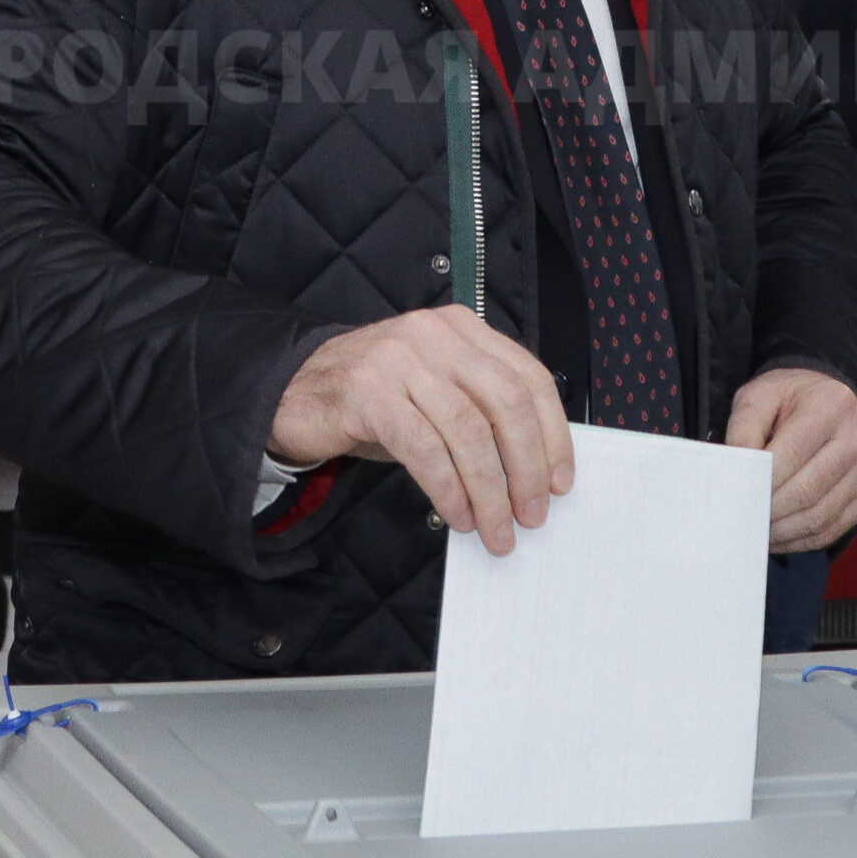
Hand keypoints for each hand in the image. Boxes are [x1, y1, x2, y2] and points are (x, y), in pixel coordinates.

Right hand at [268, 307, 573, 555]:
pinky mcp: (367, 393)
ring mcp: (398, 360)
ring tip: (497, 529)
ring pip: (468, 430)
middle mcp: (433, 335)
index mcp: (462, 328)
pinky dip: (449, 489)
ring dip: (490, 489)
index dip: (552, 434)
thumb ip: (482, 411)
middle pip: (505, 402)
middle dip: (527, 467)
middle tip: (532, 514)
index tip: (561, 481)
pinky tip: (458, 514)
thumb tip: (536, 473)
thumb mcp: (436, 390)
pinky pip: (424, 449)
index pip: (528, 377)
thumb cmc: (378, 399)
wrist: (295, 392)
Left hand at [726, 368, 856, 553]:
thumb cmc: (789, 399)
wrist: (828, 400)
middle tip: (742, 518)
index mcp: (831, 405)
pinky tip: (778, 536)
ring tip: (757, 529)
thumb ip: (743, 429)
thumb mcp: (760, 396)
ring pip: (820, 516)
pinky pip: (832, 528)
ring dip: (783, 530)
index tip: (735, 495)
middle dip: (770, 510)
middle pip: (807, 491)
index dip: (760, 482)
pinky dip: (801, 540)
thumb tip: (735, 471)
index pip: (791, 455)